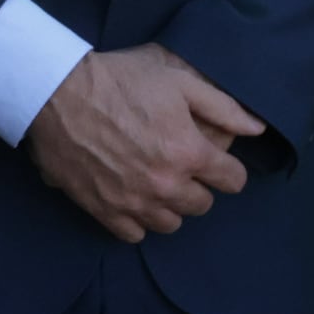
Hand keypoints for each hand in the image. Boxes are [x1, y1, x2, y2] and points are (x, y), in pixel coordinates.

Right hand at [23, 45, 260, 242]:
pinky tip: (132, 198)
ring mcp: (133, 202)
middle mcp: (165, 185)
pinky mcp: (103, 210)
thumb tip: (257, 129)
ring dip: (170, 206)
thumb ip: (222, 107)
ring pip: (170, 224)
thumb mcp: (177, 80)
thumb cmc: (119, 80)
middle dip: (198, 187)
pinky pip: (134, 234)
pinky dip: (137, 220)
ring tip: (157, 184)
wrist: (56, 92)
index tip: (215, 161)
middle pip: (202, 205)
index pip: (232, 180)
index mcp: (189, 153)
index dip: (227, 169)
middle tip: (181, 166)